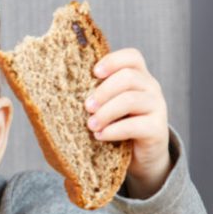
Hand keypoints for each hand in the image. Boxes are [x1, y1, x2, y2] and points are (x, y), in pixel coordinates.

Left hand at [84, 48, 170, 198]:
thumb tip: (54, 88)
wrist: (140, 157)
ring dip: (106, 112)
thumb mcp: (107, 106)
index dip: (112, 61)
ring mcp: (157, 108)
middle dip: (103, 91)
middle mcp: (151, 88)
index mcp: (138, 77)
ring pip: (131, 100)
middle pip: (128, 77)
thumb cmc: (116, 126)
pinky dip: (114, 130)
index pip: (132, 57)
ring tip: (90, 125)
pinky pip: (135, 125)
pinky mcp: (158, 129)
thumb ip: (94, 94)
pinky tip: (100, 136)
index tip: (94, 73)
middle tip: (86, 107)